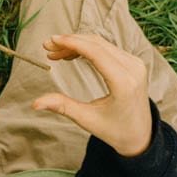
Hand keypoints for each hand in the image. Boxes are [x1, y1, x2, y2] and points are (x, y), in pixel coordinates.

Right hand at [32, 34, 152, 156]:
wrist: (140, 135)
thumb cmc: (115, 130)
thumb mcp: (87, 119)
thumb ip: (62, 106)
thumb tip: (35, 104)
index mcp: (124, 83)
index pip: (96, 52)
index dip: (72, 43)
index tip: (51, 40)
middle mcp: (133, 69)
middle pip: (97, 44)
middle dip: (70, 42)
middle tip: (47, 47)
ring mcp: (135, 64)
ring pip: (101, 43)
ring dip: (77, 44)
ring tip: (55, 52)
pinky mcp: (133, 63)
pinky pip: (107, 48)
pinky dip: (87, 48)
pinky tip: (71, 54)